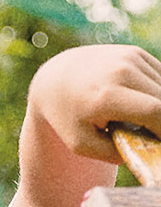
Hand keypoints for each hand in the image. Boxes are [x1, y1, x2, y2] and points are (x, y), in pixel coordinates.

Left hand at [28, 45, 160, 163]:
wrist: (56, 78)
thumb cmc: (69, 116)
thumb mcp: (81, 144)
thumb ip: (115, 153)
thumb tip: (150, 152)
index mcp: (106, 96)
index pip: (155, 112)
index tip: (160, 143)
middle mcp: (120, 71)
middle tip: (152, 136)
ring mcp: (129, 58)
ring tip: (143, 120)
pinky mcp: (135, 53)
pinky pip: (160, 77)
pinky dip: (158, 93)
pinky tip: (141, 102)